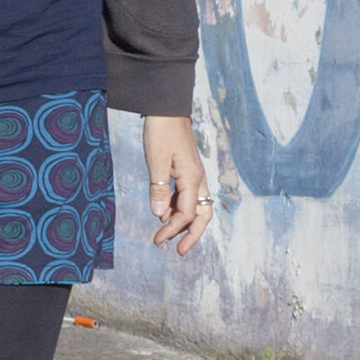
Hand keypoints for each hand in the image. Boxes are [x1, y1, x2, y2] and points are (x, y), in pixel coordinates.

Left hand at [143, 112, 210, 251]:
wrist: (166, 109)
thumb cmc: (160, 132)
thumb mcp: (155, 160)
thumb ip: (158, 188)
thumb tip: (160, 216)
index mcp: (192, 177)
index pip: (187, 213)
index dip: (172, 229)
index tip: (157, 240)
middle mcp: (198, 178)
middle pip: (203, 214)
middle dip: (193, 234)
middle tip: (180, 251)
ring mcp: (195, 175)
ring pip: (198, 206)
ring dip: (185, 222)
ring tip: (170, 236)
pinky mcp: (188, 171)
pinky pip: (189, 196)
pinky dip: (180, 208)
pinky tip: (167, 213)